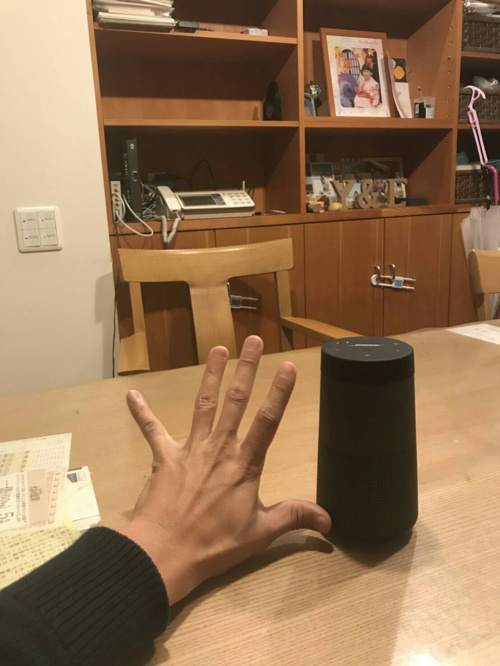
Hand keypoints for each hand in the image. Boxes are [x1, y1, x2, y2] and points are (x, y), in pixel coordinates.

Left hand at [120, 336, 331, 604]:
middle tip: (253, 340)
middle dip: (246, 369)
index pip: (267, 421)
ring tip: (218, 349)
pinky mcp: (165, 456)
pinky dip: (142, 413)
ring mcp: (191, 449)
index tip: (287, 365)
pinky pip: (152, 430)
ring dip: (211, 375)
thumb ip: (293, 517)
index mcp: (245, 464)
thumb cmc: (215, 544)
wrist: (166, 552)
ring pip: (204, 404)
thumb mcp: (260, 533)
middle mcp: (220, 448)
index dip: (279, 392)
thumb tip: (330, 518)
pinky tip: (131, 395)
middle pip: (236, 401)